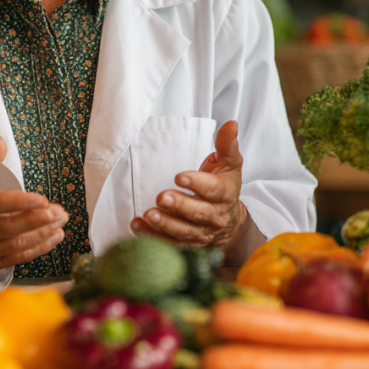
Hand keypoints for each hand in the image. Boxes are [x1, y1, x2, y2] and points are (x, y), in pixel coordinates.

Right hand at [0, 137, 68, 270]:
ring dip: (42, 234)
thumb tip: (0, 141)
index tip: (41, 199)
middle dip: (37, 220)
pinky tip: (55, 237)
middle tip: (58, 212)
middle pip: (9, 227)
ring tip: (61, 222)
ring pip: (16, 245)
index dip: (20, 203)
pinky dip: (39, 249)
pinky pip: (18, 258)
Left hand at [130, 120, 249, 255]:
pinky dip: (153, 237)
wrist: (230, 223)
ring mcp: (201, 233)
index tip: (179, 176)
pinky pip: (170, 244)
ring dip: (165, 224)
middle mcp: (215, 217)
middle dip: (179, 206)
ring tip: (148, 214)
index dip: (197, 184)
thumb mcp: (229, 163)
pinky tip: (137, 225)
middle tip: (161, 197)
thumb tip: (231, 123)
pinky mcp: (187, 245)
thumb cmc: (224, 185)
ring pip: (184, 232)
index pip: (212, 190)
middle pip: (198, 214)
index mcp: (225, 194)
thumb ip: (227, 144)